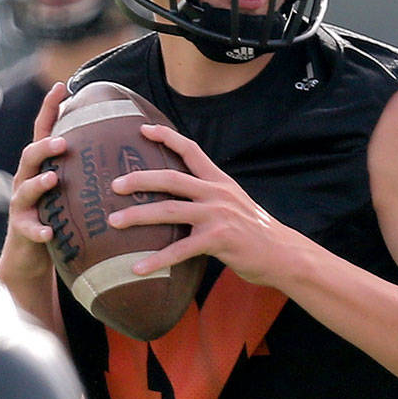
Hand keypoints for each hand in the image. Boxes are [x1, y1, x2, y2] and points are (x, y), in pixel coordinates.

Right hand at [0, 83, 68, 305]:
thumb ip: (85, 168)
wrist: (29, 255)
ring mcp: (21, 204)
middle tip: (64, 142)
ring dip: (39, 183)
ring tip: (53, 179)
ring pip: (26, 188)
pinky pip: (29, 229)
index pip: (44, 131)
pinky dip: (38, 230)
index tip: (61, 86)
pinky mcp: (22, 229)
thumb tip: (126, 146)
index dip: (50, 108)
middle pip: (30, 154)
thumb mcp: (69, 189)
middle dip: (46, 146)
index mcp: (41, 166)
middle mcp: (26, 179)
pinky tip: (49, 234)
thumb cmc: (58, 216)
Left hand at [108, 122, 302, 287]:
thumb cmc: (254, 231)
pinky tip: (138, 269)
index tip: (143, 129)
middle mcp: (217, 193)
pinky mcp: (218, 240)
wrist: (284, 254)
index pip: (191, 150)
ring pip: (169, 210)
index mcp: (219, 181)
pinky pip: (180, 250)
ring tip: (114, 222)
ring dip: (138, 216)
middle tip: (113, 184)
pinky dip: (156, 260)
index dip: (166, 137)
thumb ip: (209, 194)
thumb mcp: (234, 202)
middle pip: (171, 178)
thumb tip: (179, 193)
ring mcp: (218, 215)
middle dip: (139, 179)